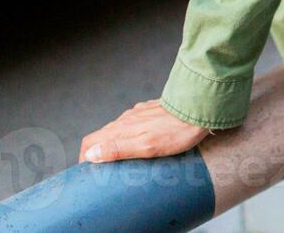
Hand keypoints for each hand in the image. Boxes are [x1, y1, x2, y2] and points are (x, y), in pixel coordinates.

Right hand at [79, 99, 212, 162]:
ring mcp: (139, 113)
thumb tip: (91, 155)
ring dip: (114, 144)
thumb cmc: (177, 132)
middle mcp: (126, 118)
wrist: (199, 110)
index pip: (91, 141)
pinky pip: (133, 125)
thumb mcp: (146, 147)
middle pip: (103, 136)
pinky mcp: (150, 112)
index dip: (84, 157)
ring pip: (118, 130)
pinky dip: (129, 137)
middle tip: (103, 172)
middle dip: (98, 153)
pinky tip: (140, 144)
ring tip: (121, 161)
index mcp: (122, 128)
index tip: (87, 173)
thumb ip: (118, 149)